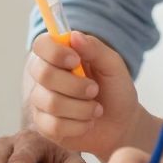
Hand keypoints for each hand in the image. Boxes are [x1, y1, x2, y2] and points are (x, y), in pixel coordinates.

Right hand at [25, 30, 142, 159]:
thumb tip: (74, 36)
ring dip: (81, 108)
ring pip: (51, 102)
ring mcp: (41, 102)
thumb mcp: (113, 66)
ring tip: (96, 109)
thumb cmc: (115, 90)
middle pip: (43, 74)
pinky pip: (53, 126)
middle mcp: (45, 76)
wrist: (121, 124)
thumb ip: (95, 49)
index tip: (75, 60)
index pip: (41, 45)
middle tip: (94, 89)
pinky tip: (87, 123)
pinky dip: (78, 125)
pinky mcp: (44, 126)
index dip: (55, 52)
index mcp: (59, 55)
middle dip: (74, 85)